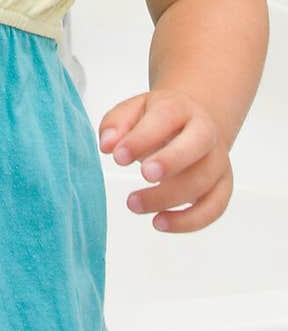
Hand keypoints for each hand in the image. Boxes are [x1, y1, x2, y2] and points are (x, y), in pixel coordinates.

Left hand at [98, 88, 233, 232]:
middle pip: (197, 144)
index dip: (142, 138)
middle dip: (171, 160)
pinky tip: (159, 223)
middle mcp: (205, 131)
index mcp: (180, 107)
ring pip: (203, 181)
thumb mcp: (134, 110)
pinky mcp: (223, 186)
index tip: (118, 157)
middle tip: (144, 174)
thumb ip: (116, 124)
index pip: (165, 117)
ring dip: (169, 197)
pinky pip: (214, 207)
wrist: (194, 123)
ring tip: (133, 204)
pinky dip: (189, 221)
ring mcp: (218, 160)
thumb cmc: (158, 119)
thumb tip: (107, 145)